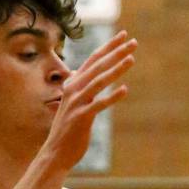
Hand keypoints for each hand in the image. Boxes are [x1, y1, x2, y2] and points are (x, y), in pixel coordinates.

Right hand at [43, 30, 137, 170]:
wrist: (55, 153)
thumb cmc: (67, 130)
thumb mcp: (72, 104)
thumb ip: (77, 88)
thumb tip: (80, 74)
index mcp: (73, 84)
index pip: (93, 60)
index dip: (108, 47)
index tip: (123, 35)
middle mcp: (74, 90)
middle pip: (98, 66)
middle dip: (116, 52)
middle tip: (133, 42)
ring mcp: (77, 103)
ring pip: (99, 81)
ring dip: (116, 69)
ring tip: (132, 59)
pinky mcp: (81, 118)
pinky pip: (98, 105)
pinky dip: (111, 97)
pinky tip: (124, 90)